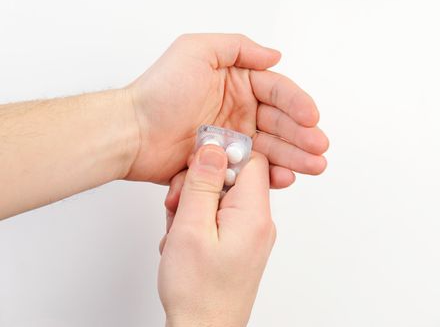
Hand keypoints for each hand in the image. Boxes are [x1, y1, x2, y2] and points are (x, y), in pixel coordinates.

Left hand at [124, 33, 327, 186]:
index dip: (296, 104)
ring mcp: (233, 139)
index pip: (276, 91)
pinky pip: (253, 169)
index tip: (311, 117)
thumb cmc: (160, 91)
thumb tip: (274, 56)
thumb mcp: (196, 51)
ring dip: (295, 156)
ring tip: (314, 165)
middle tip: (319, 148)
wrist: (133, 133)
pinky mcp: (224, 163)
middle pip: (280, 122)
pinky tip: (285, 177)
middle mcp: (238, 110)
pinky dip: (271, 174)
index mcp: (236, 83)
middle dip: (302, 135)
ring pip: (272, 147)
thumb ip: (238, 48)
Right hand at [158, 145, 274, 326]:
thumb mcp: (191, 229)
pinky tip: (184, 240)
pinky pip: (219, 217)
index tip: (196, 163)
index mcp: (254, 214)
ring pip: (221, 198)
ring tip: (178, 231)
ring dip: (194, 206)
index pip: (251, 159)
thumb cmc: (198, 292)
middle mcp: (258, 222)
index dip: (222, 154)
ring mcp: (250, 234)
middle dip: (200, 186)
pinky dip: (198, 222)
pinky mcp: (239, 244)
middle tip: (178, 206)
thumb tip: (213, 149)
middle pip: (233, 178)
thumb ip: (202, 184)